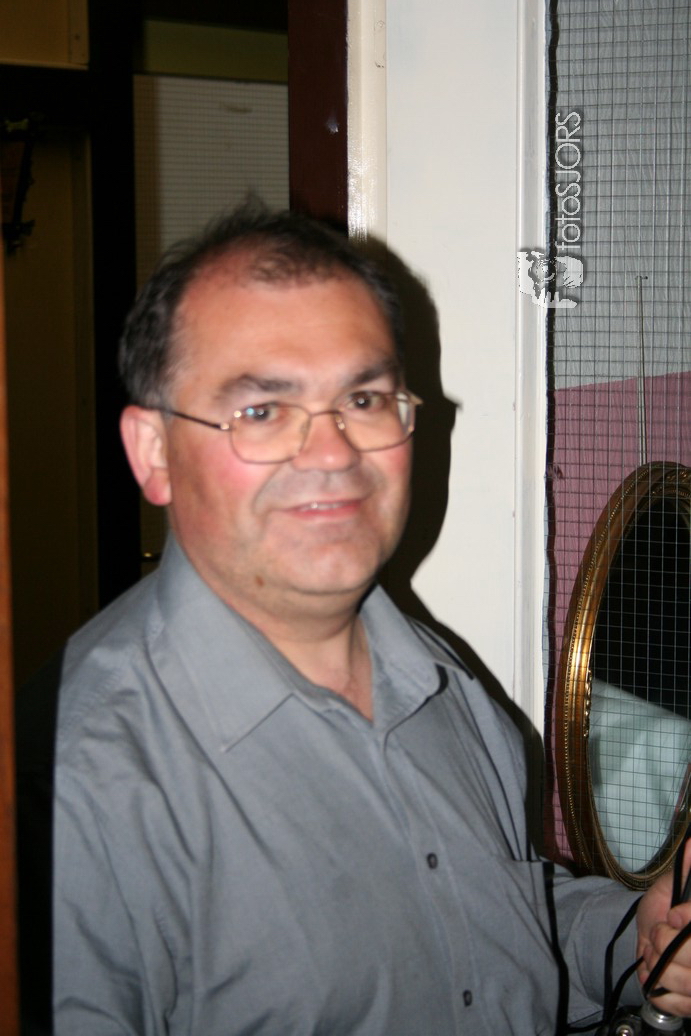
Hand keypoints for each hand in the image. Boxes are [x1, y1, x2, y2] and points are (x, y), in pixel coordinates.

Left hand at [636, 840, 690, 1016]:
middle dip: (666, 943)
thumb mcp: (675, 882)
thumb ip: (687, 867)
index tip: (672, 914)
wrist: (652, 931)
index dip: (687, 918)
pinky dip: (661, 991)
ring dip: (661, 966)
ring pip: (689, 983)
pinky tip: (656, 975)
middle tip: (659, 933)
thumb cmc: (668, 904)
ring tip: (656, 953)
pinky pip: (682, 1004)